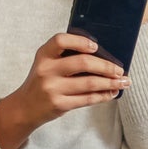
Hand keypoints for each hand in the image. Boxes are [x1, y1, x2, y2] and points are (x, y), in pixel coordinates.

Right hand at [0, 32, 128, 148]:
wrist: (24, 108)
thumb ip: (66, 56)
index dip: (80, 42)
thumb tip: (102, 55)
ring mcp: (52, 88)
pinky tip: (111, 93)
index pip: (61, 41)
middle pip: (82, 63)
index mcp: (44, 55)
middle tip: (119, 70)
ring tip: (123, 82)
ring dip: (110, 83)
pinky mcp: (59, 105)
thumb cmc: (42, 82)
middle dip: (106, 66)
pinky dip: (103, 95)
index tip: (96, 46)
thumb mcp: (46, 64)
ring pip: (89, 83)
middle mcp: (46, 70)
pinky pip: (87, 99)